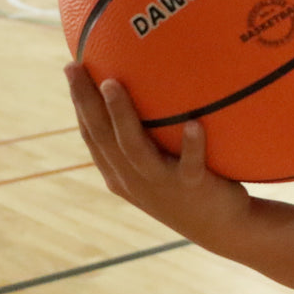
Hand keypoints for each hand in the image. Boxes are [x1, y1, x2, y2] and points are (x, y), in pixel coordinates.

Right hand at [65, 63, 249, 244]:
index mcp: (121, 173)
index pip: (93, 134)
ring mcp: (161, 184)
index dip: (79, 103)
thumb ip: (148, 135)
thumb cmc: (190, 185)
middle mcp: (134, 179)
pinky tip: (193, 123)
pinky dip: (192, 144)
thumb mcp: (160, 164)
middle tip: (76, 67)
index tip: (71, 68)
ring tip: (112, 85)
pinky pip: (190, 164)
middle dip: (85, 102)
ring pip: (134, 148)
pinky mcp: (193, 187)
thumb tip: (150, 83)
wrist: (222, 226)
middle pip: (102, 137)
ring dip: (122, 116)